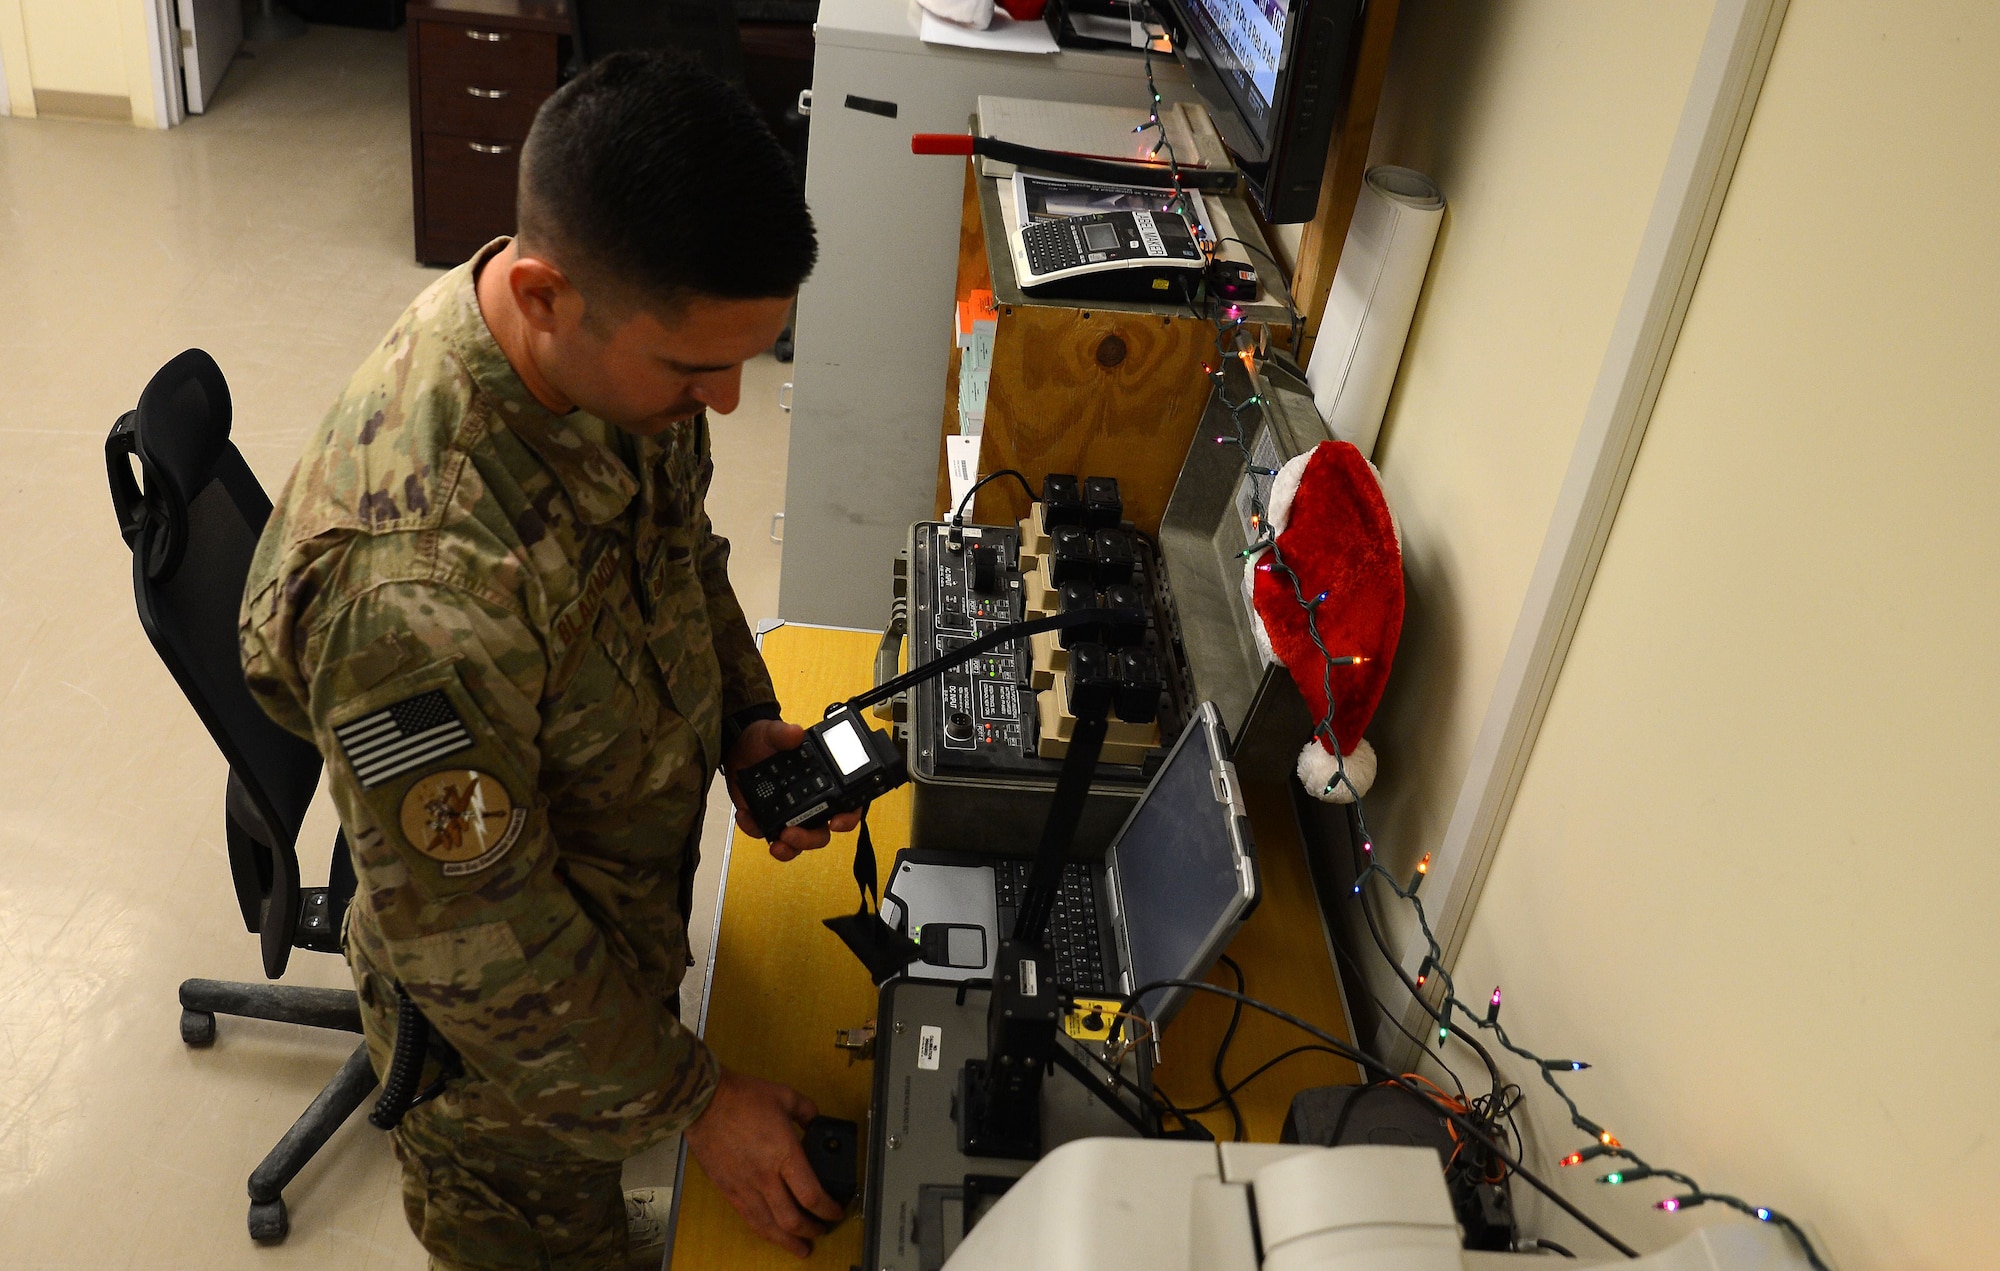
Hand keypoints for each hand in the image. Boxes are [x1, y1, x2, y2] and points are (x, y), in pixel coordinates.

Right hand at [685, 1070, 843, 1257]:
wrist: (702, 1102)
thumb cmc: (741, 1097)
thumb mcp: (785, 1096)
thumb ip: (807, 1111)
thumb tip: (815, 1121)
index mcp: (784, 1155)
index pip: (812, 1196)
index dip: (829, 1210)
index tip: (836, 1212)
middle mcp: (765, 1177)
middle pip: (792, 1220)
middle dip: (812, 1231)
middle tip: (822, 1230)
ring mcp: (744, 1187)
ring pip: (769, 1227)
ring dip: (787, 1241)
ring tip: (800, 1248)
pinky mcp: (728, 1190)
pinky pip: (749, 1219)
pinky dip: (764, 1231)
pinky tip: (771, 1233)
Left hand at [725, 718, 863, 860]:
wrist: (737, 748)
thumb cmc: (764, 741)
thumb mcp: (773, 733)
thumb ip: (783, 733)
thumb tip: (795, 733)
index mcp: (822, 782)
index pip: (846, 805)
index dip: (848, 817)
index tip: (837, 822)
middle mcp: (809, 804)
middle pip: (821, 833)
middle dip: (809, 840)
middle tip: (792, 834)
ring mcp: (788, 815)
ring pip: (797, 843)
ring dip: (789, 849)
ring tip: (777, 844)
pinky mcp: (766, 820)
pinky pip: (765, 834)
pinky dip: (755, 830)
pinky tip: (746, 816)